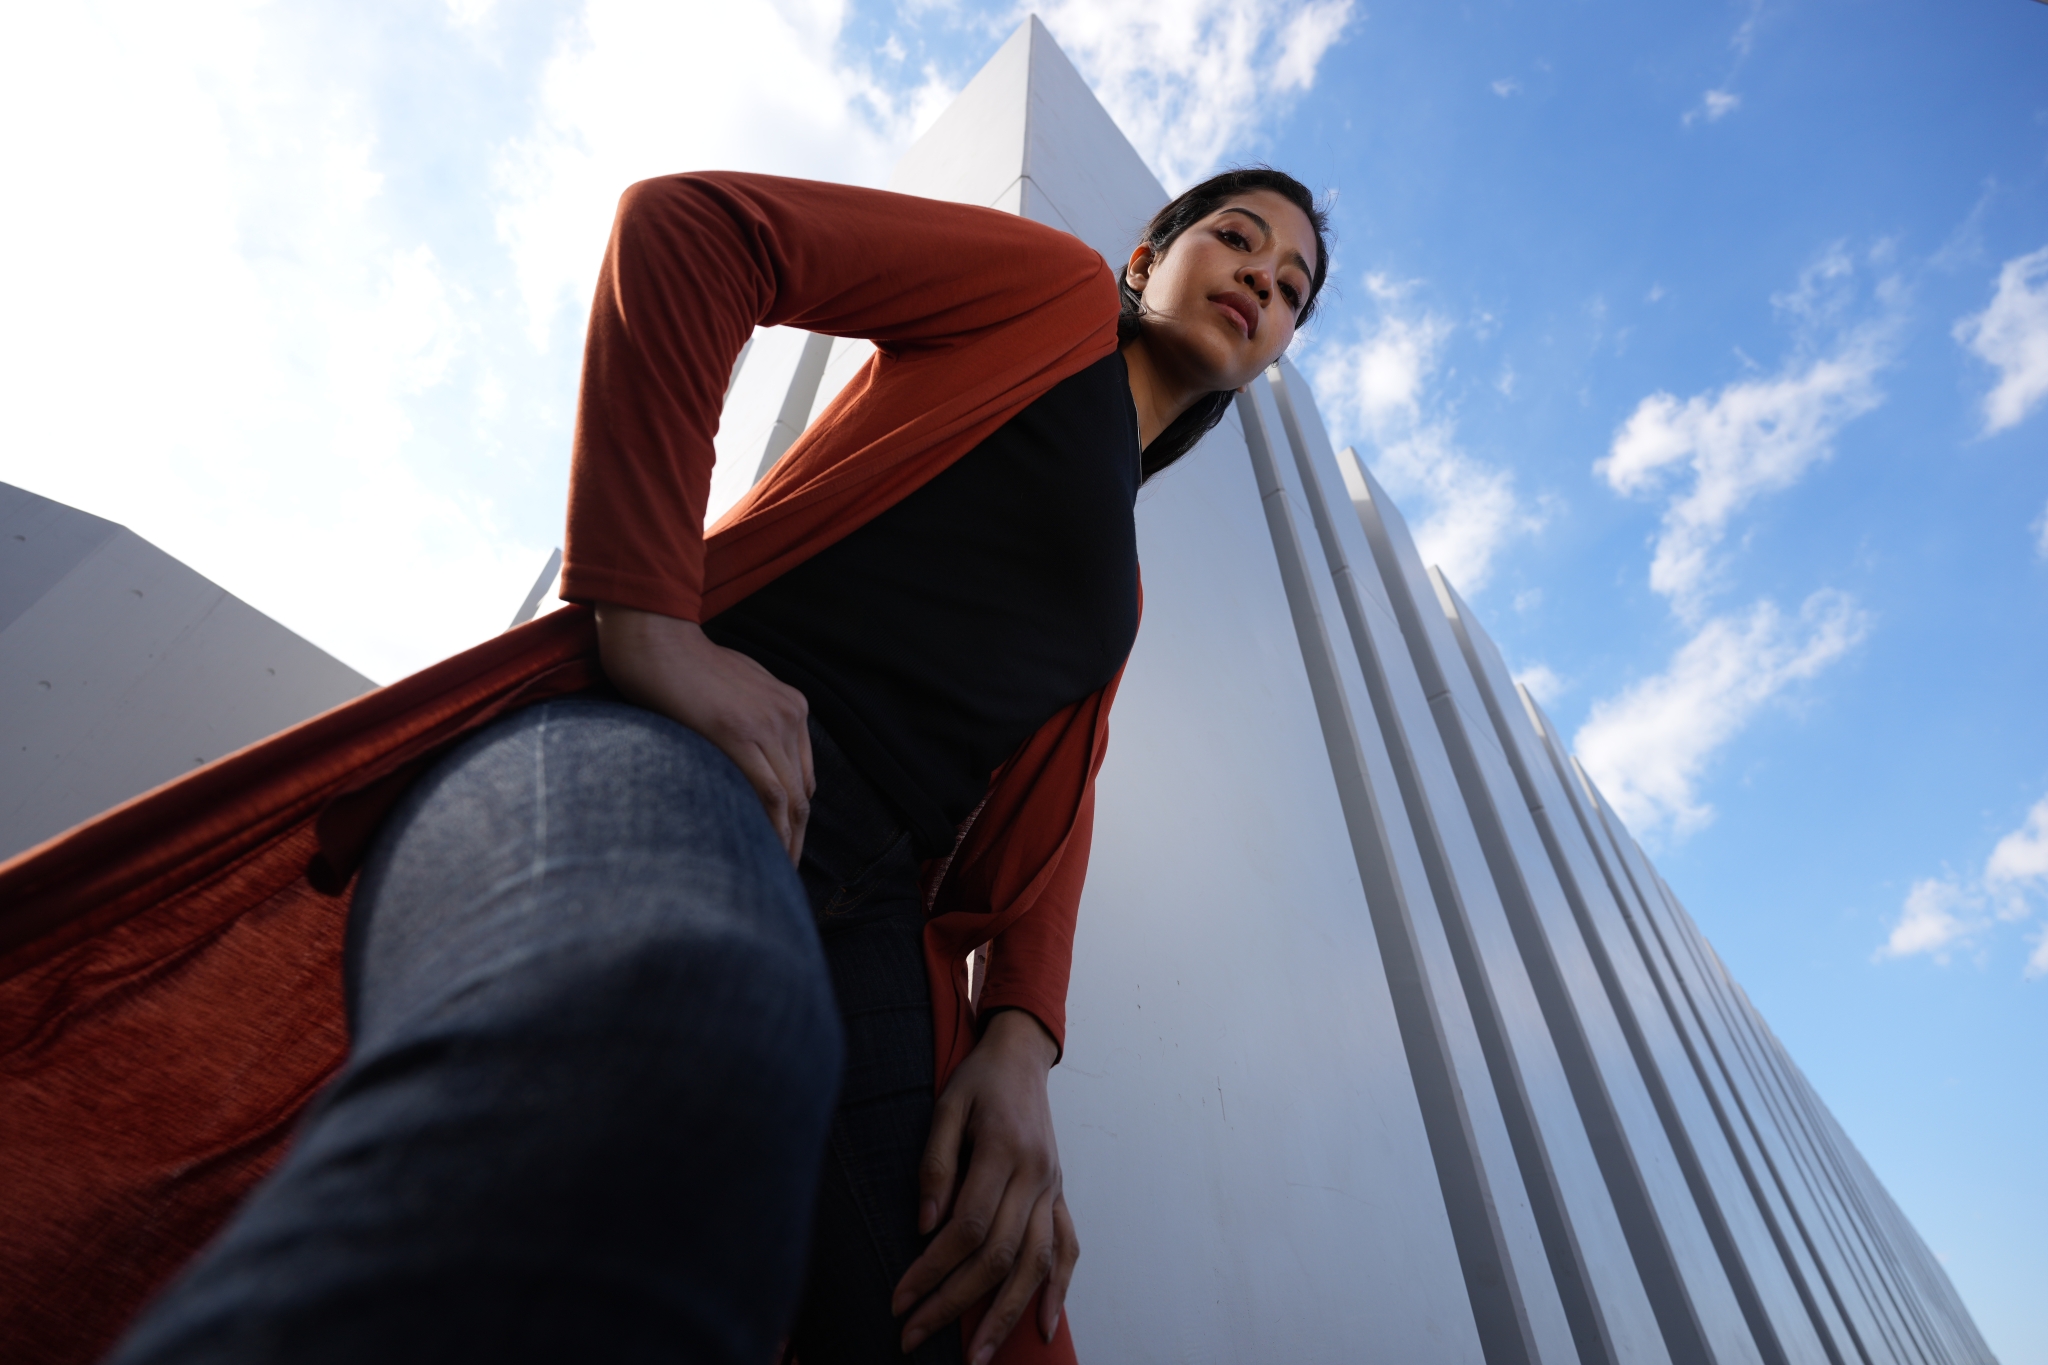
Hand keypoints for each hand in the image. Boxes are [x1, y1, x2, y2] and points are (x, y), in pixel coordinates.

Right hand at [595, 604, 812, 860]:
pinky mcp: (741, 736)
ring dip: (787, 840)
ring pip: (792, 798)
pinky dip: (771, 827)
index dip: (796, 811)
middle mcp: (790, 716)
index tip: (784, 839)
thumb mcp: (735, 686)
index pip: (803, 772)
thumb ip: (750, 718)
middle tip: (784, 868)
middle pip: (804, 790)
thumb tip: (744, 755)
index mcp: (792, 706)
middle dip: (796, 834)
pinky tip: (764, 850)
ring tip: (777, 871)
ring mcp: (769, 725)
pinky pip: (769, 793)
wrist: (657, 641)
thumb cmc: (683, 665)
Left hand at [893, 1009, 1077, 1363]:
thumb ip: (935, 1163)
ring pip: (1036, 1263)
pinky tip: (1045, 1327)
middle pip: (999, 1255)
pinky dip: (1059, 1291)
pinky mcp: (1060, 1196)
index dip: (932, 1269)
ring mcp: (1053, 1188)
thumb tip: (924, 1225)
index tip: (899, 1299)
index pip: (968, 1226)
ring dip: (1006, 1314)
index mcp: (1004, 1150)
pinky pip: (1067, 1249)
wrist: (1022, 1056)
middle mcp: (1036, 1175)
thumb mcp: (946, 1106)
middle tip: (914, 1337)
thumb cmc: (977, 1080)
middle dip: (955, 1304)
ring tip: (979, 1357)